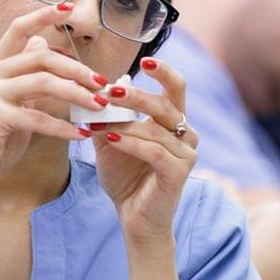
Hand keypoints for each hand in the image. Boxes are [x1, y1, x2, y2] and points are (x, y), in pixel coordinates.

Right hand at [0, 4, 105, 196]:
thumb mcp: (11, 99)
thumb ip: (26, 73)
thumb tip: (43, 42)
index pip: (18, 29)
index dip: (43, 15)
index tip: (69, 7)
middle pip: (41, 57)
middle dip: (77, 69)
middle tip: (103, 84)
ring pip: (44, 83)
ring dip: (77, 94)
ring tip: (99, 106)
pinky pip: (38, 117)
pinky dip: (64, 127)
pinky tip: (82, 135)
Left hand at [91, 57, 197, 243]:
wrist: (134, 219)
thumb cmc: (126, 178)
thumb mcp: (111, 140)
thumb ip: (106, 115)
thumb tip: (94, 84)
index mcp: (174, 122)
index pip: (176, 88)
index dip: (164, 72)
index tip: (146, 60)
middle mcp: (186, 134)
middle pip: (165, 104)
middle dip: (135, 95)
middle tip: (108, 90)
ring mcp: (186, 154)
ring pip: (156, 128)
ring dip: (124, 122)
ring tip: (97, 121)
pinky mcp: (178, 173)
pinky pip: (154, 151)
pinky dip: (130, 143)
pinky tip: (109, 138)